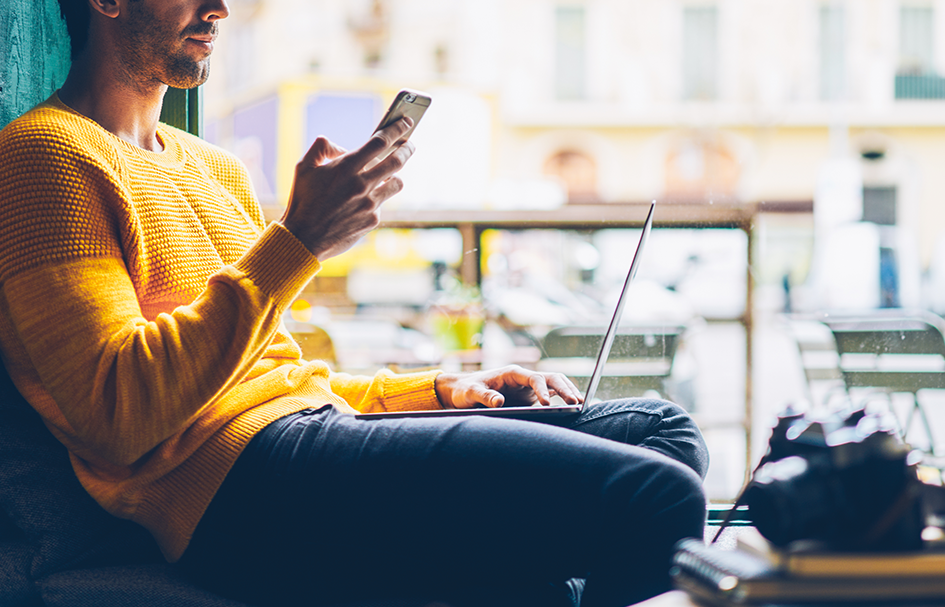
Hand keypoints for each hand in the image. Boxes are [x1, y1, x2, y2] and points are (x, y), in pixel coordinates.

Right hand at [280, 117, 414, 259]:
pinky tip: (366, 200)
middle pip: (397, 161)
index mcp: (346, 166)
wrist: (304, 238)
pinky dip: (377, 198)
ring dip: (395, 175)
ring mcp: (369, 203)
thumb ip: (322, 148)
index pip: (380, 142)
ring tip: (390, 173)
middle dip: (407, 149)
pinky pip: (383, 204)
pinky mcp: (372, 220)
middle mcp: (362, 183)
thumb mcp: (303, 167)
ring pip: (397, 183)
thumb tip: (342, 148)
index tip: (406, 122)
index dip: (396, 129)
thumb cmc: (303, 201)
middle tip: (409, 145)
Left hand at [434, 365, 583, 409]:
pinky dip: (563, 400)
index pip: (533, 378)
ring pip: (554, 384)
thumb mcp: (470, 393)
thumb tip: (498, 402)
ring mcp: (528, 387)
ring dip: (568, 391)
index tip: (547, 403)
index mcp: (511, 373)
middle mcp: (523, 378)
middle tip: (577, 402)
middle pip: (550, 378)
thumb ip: (482, 397)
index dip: (542, 389)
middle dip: (565, 388)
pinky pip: (551, 395)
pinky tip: (573, 410)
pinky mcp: (530, 397)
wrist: (463, 390)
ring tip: (581, 405)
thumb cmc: (465, 390)